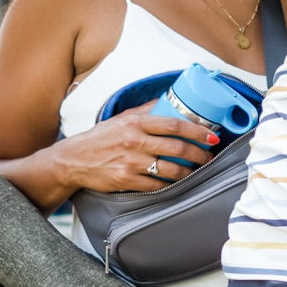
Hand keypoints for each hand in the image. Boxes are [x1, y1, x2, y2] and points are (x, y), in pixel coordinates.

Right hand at [60, 108, 217, 193]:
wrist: (75, 160)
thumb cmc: (101, 138)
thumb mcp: (122, 118)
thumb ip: (146, 110)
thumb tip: (169, 100)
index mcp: (136, 123)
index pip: (174, 124)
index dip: (197, 131)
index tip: (211, 136)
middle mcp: (135, 142)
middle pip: (177, 148)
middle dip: (199, 154)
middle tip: (209, 157)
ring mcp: (131, 163)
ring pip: (170, 170)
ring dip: (188, 172)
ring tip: (196, 171)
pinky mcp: (126, 181)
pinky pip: (156, 186)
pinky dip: (170, 186)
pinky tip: (176, 183)